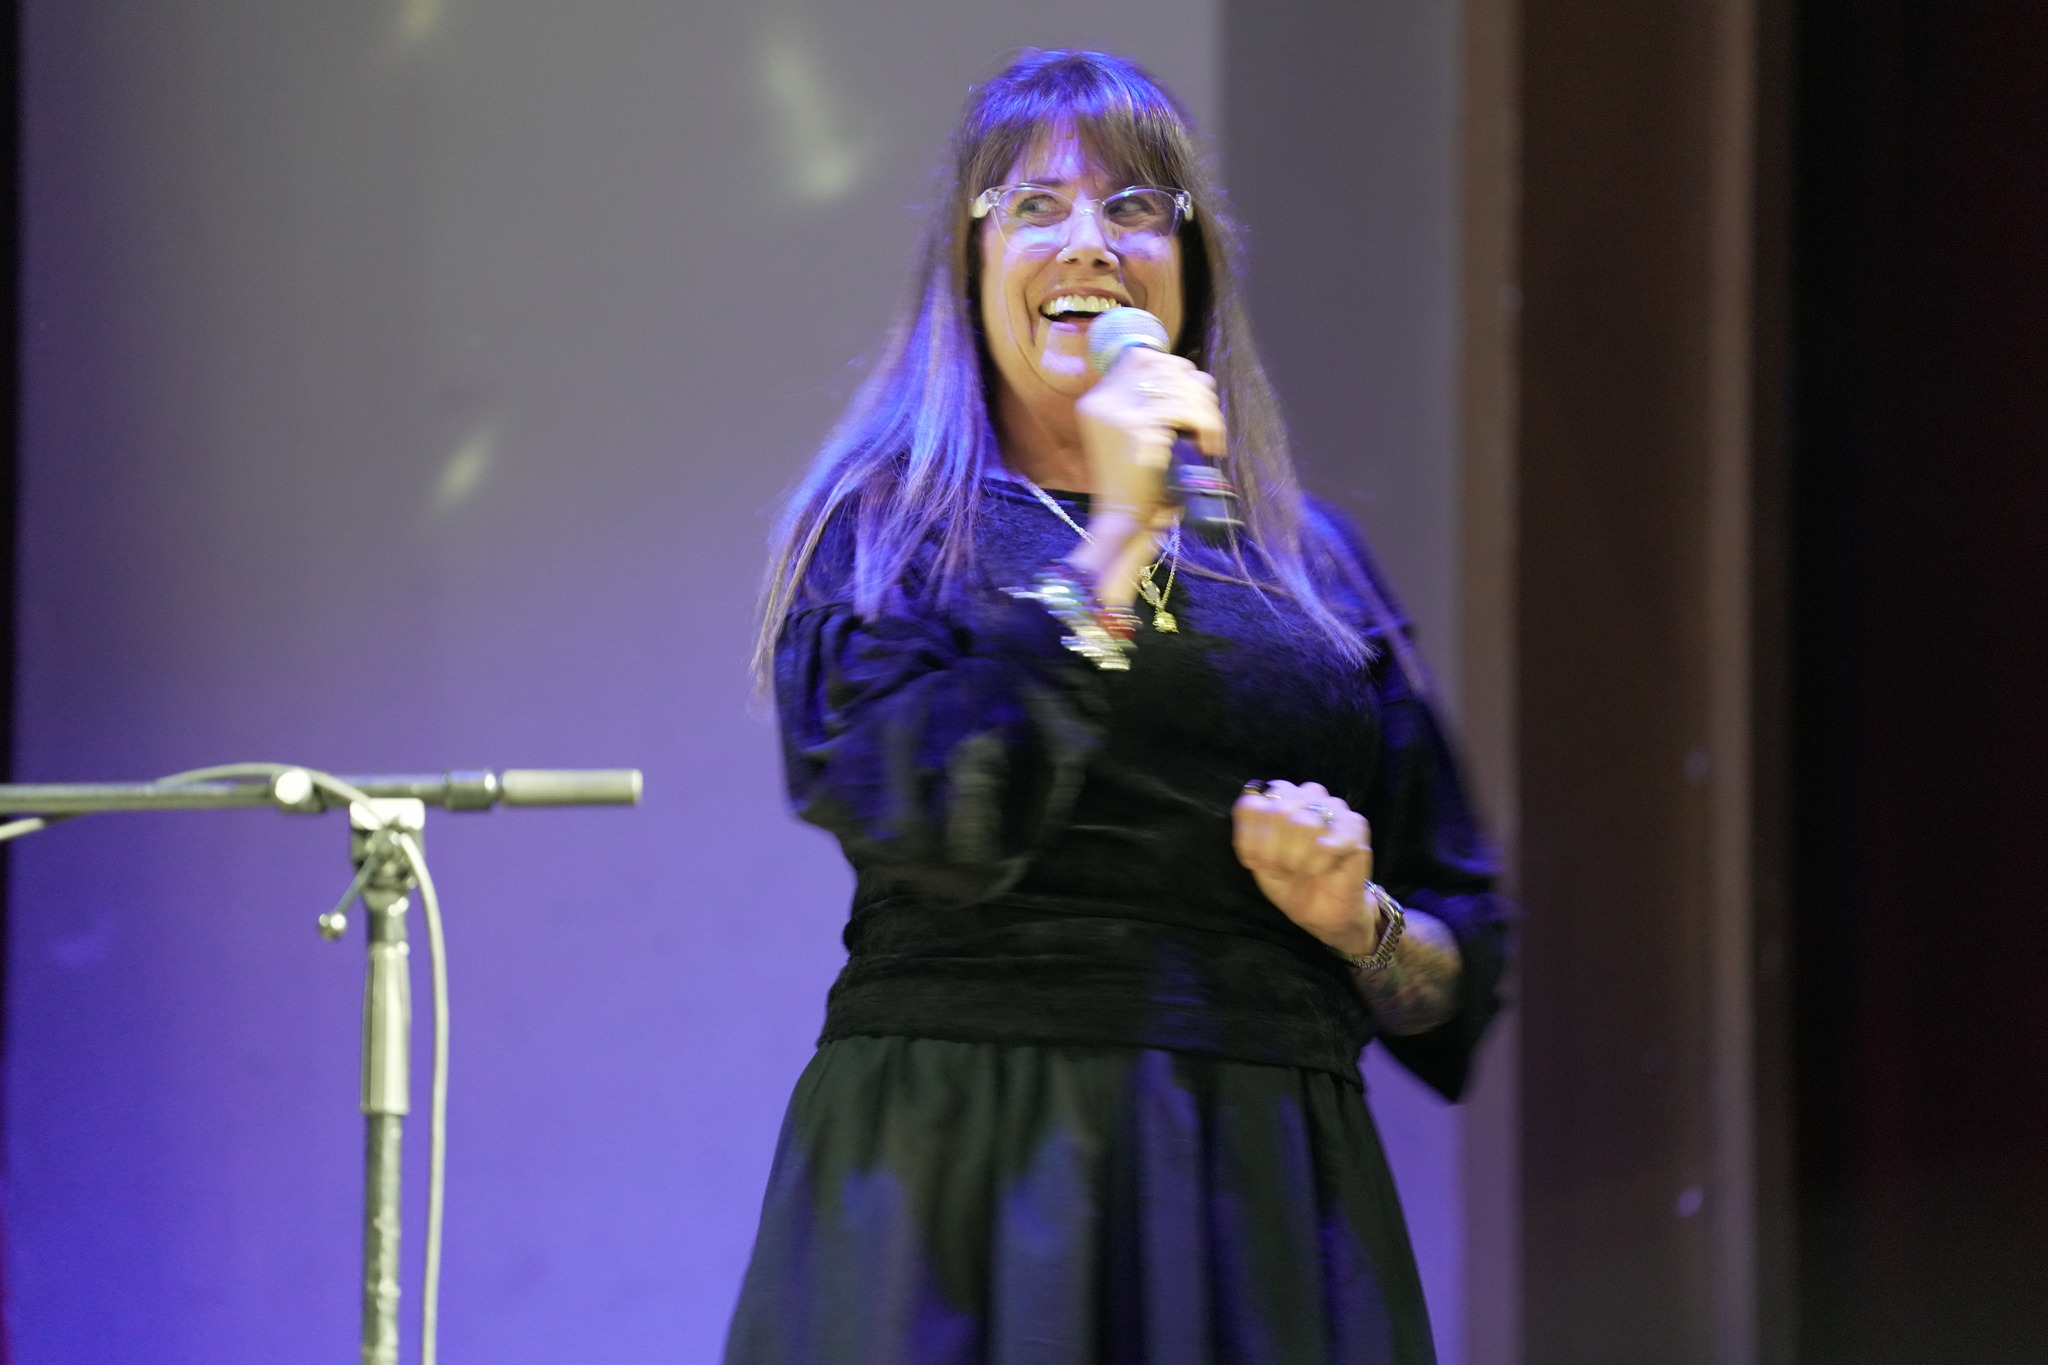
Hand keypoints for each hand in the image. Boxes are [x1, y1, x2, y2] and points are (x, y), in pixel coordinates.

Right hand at [1068, 349, 1223, 603]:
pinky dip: (1205, 426)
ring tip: (1211, 438)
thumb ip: (1153, 402)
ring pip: (1177, 386)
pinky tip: (1209, 446)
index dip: (1175, 371)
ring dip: (1205, 410)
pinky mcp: (1134, 428)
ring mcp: (1115, 413)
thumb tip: (1192, 375)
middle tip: (1207, 423)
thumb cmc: (1139, 484)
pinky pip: (1182, 411)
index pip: (1141, 357)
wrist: (1126, 521)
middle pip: (1163, 365)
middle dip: (1196, 389)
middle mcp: (1102, 401)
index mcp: (1098, 400)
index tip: (1193, 399)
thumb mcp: (1138, 434)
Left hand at [1232, 780, 1381, 956]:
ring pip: (1305, 822)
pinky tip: (1321, 870)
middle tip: (1284, 869)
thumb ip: (1250, 834)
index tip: (1257, 862)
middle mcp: (1305, 797)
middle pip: (1278, 810)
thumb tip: (1253, 808)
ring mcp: (1332, 809)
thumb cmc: (1290, 882)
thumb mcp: (1259, 863)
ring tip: (1304, 870)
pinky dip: (1321, 861)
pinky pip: (1330, 840)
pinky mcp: (1355, 827)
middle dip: (1274, 851)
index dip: (1250, 838)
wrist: (1322, 912)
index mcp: (1279, 800)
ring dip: (1298, 857)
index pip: (1252, 803)